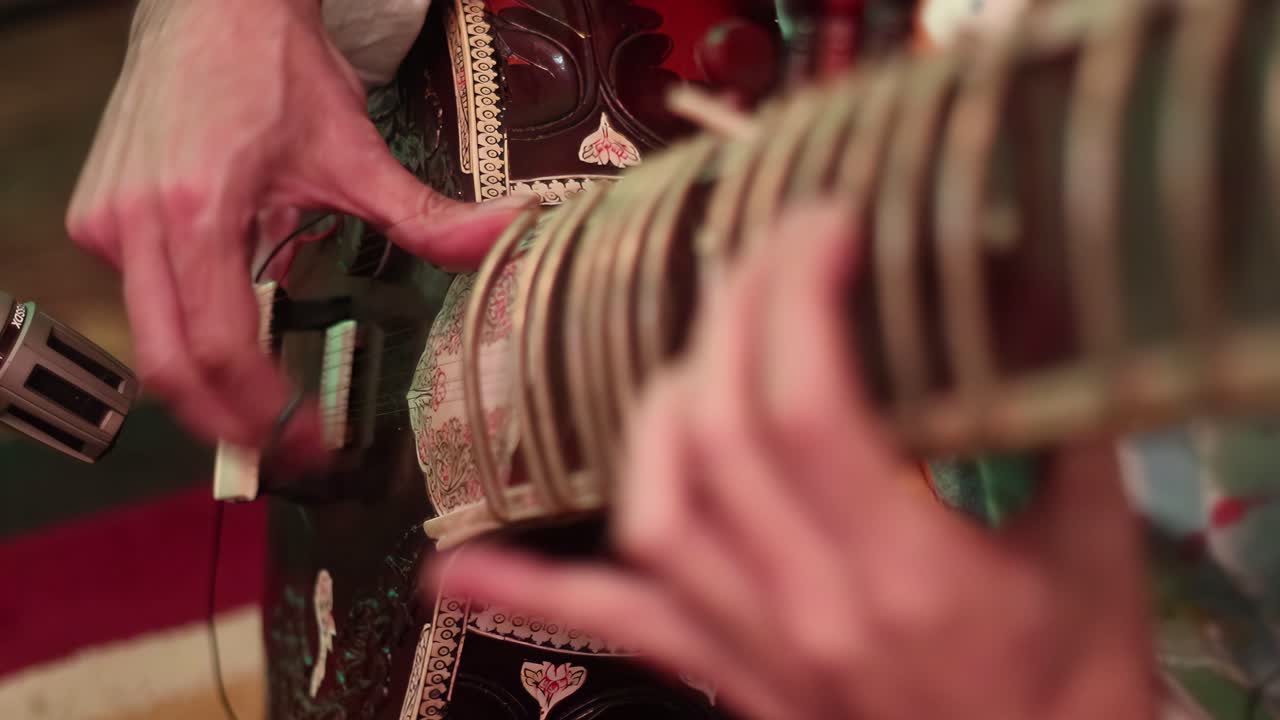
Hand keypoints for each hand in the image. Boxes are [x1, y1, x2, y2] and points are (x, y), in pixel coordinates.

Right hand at [67, 0, 532, 458]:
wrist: (211, 5)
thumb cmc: (272, 69)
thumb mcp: (355, 151)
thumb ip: (424, 215)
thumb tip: (502, 237)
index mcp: (197, 209)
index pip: (217, 345)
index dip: (261, 410)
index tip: (309, 441)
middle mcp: (137, 223)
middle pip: (167, 366)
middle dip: (227, 423)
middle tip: (286, 451)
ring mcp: (109, 223)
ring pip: (150, 340)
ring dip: (209, 381)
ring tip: (269, 400)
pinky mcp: (99, 220)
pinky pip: (143, 301)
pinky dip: (190, 326)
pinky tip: (235, 315)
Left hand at [433, 204, 1156, 719]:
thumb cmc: (1074, 698)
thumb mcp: (1094, 560)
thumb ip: (1062, 434)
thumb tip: (1037, 312)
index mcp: (905, 575)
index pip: (806, 403)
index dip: (796, 293)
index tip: (820, 226)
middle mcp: (809, 610)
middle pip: (720, 432)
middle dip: (734, 315)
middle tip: (769, 255)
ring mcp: (754, 648)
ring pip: (654, 511)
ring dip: (660, 410)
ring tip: (699, 354)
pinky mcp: (729, 677)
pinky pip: (615, 628)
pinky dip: (531, 592)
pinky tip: (458, 572)